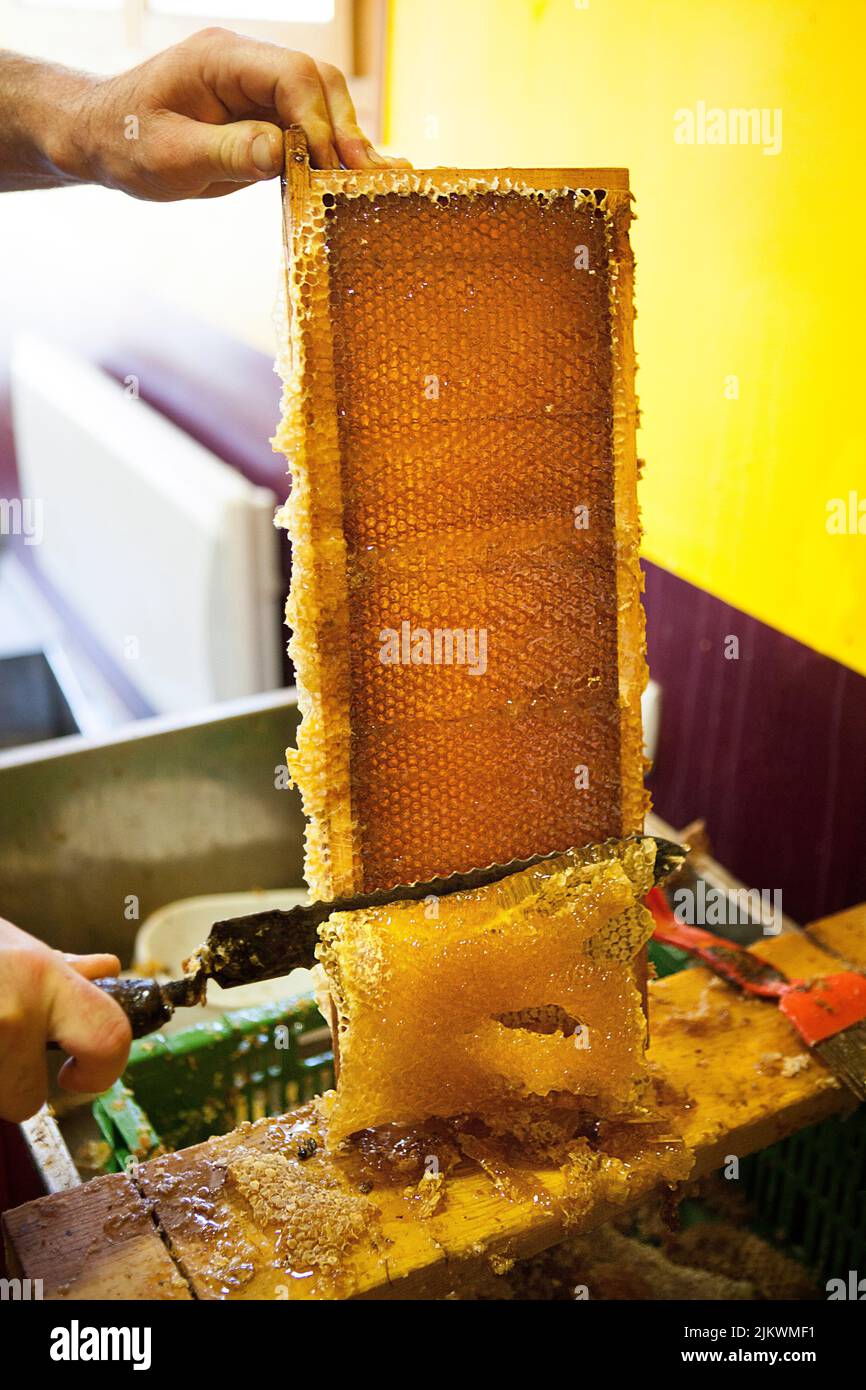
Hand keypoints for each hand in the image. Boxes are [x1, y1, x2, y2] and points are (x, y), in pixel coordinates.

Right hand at [0, 918, 130, 1121]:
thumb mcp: (10, 945)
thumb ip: (59, 969)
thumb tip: (105, 971)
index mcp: (42, 980)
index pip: (108, 1039)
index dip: (102, 1071)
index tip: (80, 1074)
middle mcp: (11, 1014)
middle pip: (25, 1100)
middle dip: (15, 1086)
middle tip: (5, 1057)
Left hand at [55, 28, 409, 199]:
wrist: (102, 138)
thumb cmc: (127, 143)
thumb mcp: (172, 156)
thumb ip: (229, 151)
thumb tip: (284, 153)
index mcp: (221, 59)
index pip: (291, 74)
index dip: (319, 120)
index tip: (327, 166)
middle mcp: (246, 65)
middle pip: (319, 82)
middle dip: (345, 129)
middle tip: (363, 179)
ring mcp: (256, 89)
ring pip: (322, 104)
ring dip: (345, 143)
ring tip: (368, 184)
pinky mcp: (261, 117)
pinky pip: (307, 128)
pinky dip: (329, 154)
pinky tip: (350, 181)